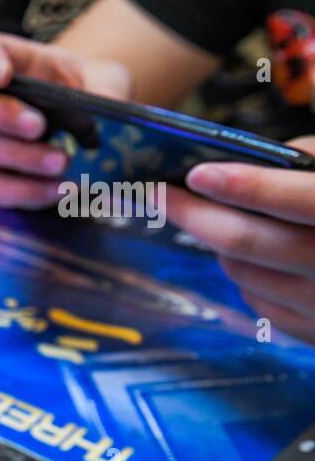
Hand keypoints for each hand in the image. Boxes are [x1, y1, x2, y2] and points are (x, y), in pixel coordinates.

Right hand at [0, 33, 131, 207]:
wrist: (97, 125)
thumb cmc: (93, 95)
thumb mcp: (107, 82)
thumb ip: (106, 94)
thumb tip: (109, 118)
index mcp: (12, 62)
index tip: (3, 74)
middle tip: (38, 126)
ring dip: (20, 156)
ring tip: (62, 161)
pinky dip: (29, 191)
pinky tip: (63, 189)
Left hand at [170, 139, 314, 342]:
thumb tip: (263, 160)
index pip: (300, 200)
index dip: (244, 185)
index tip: (197, 172)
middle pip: (247, 242)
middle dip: (193, 214)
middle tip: (159, 193)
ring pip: (242, 270)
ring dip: (219, 242)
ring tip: (215, 217)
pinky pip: (256, 300)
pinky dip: (244, 273)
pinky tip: (253, 255)